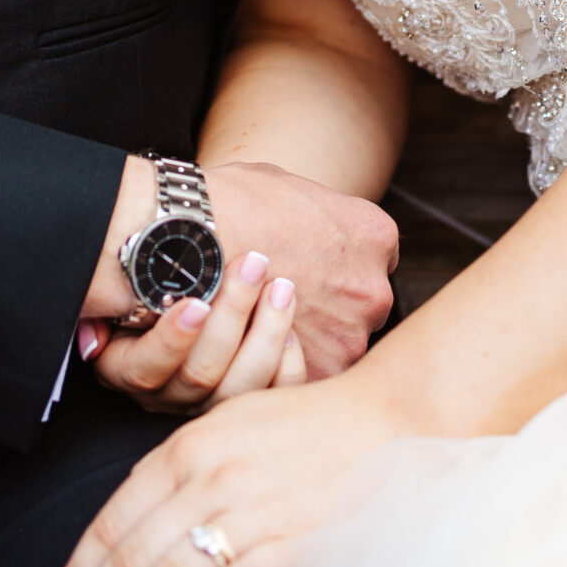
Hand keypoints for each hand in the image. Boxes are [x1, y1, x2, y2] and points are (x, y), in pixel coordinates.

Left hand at [37, 375, 404, 566]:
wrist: (385, 420)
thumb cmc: (304, 425)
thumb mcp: (228, 426)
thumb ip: (178, 470)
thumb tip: (130, 527)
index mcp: (190, 447)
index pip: (116, 519)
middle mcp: (212, 477)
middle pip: (133, 557)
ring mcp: (253, 510)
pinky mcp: (292, 541)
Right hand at [80, 159, 398, 383]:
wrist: (190, 241)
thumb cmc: (232, 204)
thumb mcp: (290, 188)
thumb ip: (320, 217)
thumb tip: (315, 232)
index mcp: (375, 236)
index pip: (371, 263)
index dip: (338, 269)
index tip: (313, 270)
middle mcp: (375, 289)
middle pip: (361, 309)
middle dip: (330, 309)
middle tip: (288, 301)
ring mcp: (350, 337)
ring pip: (340, 349)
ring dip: (311, 343)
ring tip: (261, 328)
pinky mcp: (318, 374)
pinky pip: (310, 378)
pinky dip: (287, 370)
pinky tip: (254, 349)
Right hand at [83, 249, 309, 414]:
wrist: (194, 280)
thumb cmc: (156, 270)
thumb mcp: (126, 278)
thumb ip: (110, 294)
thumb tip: (91, 335)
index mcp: (126, 367)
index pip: (144, 369)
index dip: (172, 339)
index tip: (197, 303)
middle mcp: (166, 394)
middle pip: (200, 374)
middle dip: (232, 314)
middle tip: (253, 264)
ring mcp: (207, 404)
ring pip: (239, 388)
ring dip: (266, 333)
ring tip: (281, 287)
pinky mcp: (248, 403)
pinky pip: (272, 397)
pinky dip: (288, 365)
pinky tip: (291, 328)